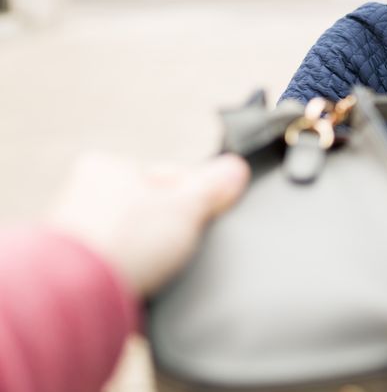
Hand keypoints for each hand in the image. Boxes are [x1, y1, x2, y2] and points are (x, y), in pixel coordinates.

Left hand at [47, 152, 249, 295]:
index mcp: (107, 167)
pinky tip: (145, 285)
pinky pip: (119, 267)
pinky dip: (134, 276)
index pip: (170, 176)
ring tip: (164, 273)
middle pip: (152, 211)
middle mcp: (84, 195)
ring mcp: (75, 233)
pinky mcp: (74, 269)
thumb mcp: (186, 206)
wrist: (73, 296)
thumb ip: (215, 186)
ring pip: (135, 241)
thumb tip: (237, 168)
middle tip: (186, 249)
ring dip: (152, 256)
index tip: (208, 218)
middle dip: (172, 230)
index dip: (197, 198)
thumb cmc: (126, 241)